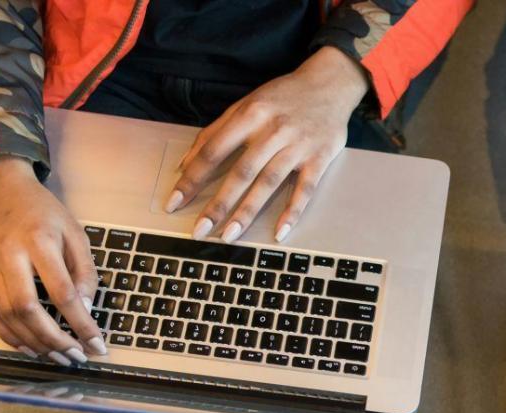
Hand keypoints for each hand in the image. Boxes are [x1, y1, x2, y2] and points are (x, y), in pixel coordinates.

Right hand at [0, 155, 103, 365]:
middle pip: (27, 309)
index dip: (81, 324)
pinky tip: (29, 348)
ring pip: (6, 316)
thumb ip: (84, 272)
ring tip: (58, 357)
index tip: (97, 345)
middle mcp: (9, 255)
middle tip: (75, 357)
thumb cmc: (42, 211)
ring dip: (34, 343)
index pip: (62, 292)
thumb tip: (86, 311)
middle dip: (54, 340)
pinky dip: (8, 336)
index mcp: (38, 241)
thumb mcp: (75, 233)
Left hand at [169, 47, 367, 242]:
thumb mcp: (246, 104)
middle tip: (200, 230)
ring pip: (269, 183)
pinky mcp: (319, 158)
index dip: (192, 177)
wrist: (330, 83)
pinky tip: (279, 232)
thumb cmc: (283, 97)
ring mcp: (297, 146)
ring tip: (230, 235)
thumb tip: (185, 164)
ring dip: (248, 212)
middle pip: (241, 172)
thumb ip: (216, 132)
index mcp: (250, 114)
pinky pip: (305, 190)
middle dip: (218, 204)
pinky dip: (292, 211)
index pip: (213, 150)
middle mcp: (272, 131)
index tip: (175, 201)